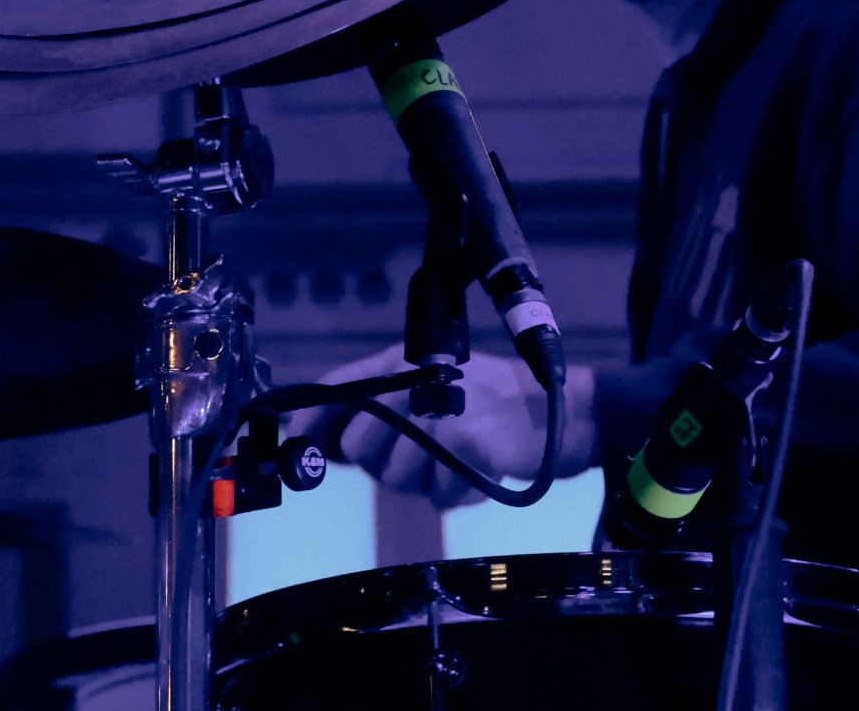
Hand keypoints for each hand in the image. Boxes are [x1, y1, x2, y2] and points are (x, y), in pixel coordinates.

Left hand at [287, 351, 596, 509]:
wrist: (563, 413)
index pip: (336, 389)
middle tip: (422, 457)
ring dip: (425, 481)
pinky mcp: (465, 443)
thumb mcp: (437, 389)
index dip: (309, 422)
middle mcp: (415, 381)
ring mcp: (439, 412)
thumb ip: (383, 409)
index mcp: (403, 364)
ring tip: (456, 461)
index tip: (295, 447)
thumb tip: (320, 440)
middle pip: (359, 447)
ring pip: (395, 476)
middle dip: (384, 464)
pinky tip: (477, 471)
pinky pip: (436, 495)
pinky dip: (456, 494)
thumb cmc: (494, 405)